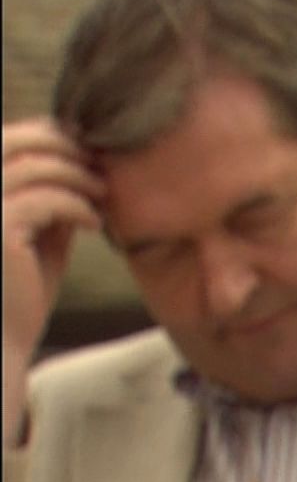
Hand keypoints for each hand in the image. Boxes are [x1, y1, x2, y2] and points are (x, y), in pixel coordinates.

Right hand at [3, 118, 105, 442]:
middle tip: (102, 171)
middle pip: (19, 141)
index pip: (9, 138)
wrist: (0, 344)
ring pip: (38, 167)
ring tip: (102, 198)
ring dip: (80, 179)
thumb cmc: (19, 287)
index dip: (53, 137)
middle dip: (69, 149)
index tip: (91, 156)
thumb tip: (84, 155)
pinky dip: (79, 206)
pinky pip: (47, 200)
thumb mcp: (38, 231)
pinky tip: (94, 224)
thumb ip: (50, 194)